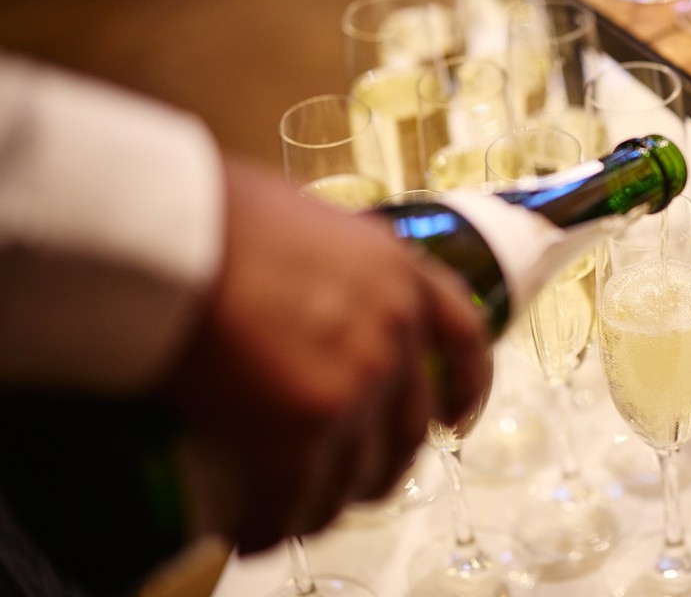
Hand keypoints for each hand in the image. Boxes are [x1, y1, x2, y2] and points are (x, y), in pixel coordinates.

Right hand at [160, 158, 490, 552]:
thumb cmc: (213, 212)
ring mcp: (353, 385)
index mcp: (399, 273)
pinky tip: (253, 534)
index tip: (457, 420)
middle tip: (353, 482)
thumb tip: (307, 293)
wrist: (167, 229)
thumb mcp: (306, 219)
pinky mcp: (299, 430)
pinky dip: (273, 526)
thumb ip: (331, 264)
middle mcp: (392, 332)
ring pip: (356, 475)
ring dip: (327, 505)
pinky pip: (294, 499)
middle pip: (409, 428)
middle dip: (383, 466)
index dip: (466, 388)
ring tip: (294, 516)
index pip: (463, 339)